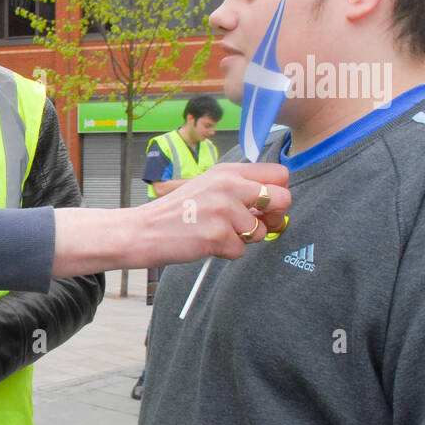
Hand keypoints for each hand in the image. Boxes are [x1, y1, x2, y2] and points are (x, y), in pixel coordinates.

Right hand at [53, 163, 290, 276]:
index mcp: (227, 171)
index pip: (279, 174)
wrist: (142, 231)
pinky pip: (241, 250)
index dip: (278, 193)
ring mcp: (224, 211)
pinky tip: (206, 244)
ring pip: (261, 231)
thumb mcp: (206, 187)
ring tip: (216, 234)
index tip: (264, 206)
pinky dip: (226, 253)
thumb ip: (238, 189)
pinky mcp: (218, 236)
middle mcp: (229, 186)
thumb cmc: (174, 213)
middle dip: (274, 217)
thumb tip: (274, 204)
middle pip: (283, 199)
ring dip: (243, 239)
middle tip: (255, 225)